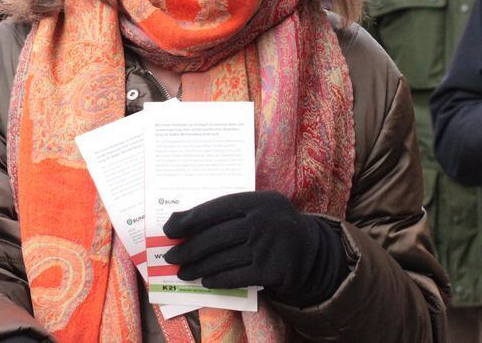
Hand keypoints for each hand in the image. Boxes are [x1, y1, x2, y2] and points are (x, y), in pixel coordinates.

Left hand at [162, 190, 347, 306]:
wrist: (311, 250)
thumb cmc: (272, 225)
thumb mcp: (257, 208)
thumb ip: (226, 212)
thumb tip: (180, 221)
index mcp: (257, 201)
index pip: (214, 209)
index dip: (188, 219)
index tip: (169, 229)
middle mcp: (262, 222)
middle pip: (214, 237)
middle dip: (187, 249)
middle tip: (171, 256)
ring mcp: (267, 247)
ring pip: (221, 259)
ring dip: (197, 268)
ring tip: (183, 272)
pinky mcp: (271, 271)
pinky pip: (234, 277)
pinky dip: (216, 280)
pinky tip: (206, 280)